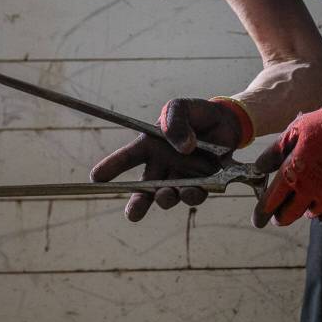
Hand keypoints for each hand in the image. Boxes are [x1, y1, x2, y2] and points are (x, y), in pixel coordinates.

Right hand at [90, 98, 247, 220]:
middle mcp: (162, 166)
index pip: (125, 159)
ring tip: (168, 193)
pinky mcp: (203, 182)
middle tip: (132, 214)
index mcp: (149, 147)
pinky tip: (194, 190)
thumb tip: (183, 148)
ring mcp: (181, 176)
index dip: (110, 168)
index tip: (95, 178)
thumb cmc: (196, 113)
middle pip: (143, 191)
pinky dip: (194, 194)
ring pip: (168, 196)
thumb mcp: (180, 107)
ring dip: (167, 198)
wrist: (225, 120)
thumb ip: (175, 121)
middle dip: (136, 205)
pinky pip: (195, 194)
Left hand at [252, 83, 321, 226]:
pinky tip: (320, 209)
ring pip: (310, 215)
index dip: (262, 212)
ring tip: (301, 206)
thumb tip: (260, 167)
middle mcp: (310, 188)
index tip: (257, 219)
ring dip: (302, 212)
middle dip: (281, 217)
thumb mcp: (298, 129)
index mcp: (294, 171)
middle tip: (277, 216)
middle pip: (289, 215)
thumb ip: (276, 150)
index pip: (272, 200)